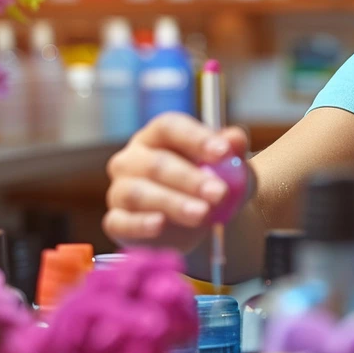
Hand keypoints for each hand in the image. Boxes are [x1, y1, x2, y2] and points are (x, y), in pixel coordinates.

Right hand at [103, 113, 251, 252]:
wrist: (197, 225)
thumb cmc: (209, 185)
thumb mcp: (228, 169)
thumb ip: (232, 152)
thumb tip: (236, 138)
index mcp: (158, 136)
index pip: (170, 127)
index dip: (196, 138)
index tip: (224, 153)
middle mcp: (133, 159)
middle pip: (156, 163)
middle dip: (190, 179)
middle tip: (219, 193)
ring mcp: (120, 189)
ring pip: (139, 193)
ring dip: (172, 202)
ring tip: (201, 213)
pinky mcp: (117, 221)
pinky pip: (121, 221)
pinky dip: (140, 224)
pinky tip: (159, 225)